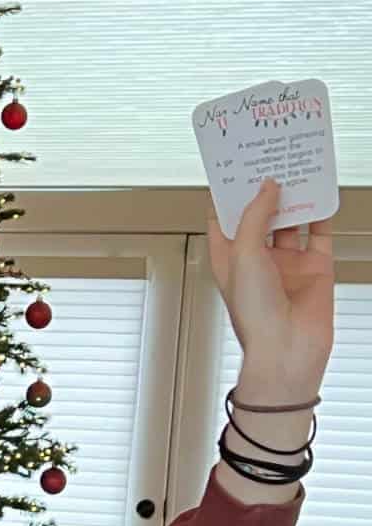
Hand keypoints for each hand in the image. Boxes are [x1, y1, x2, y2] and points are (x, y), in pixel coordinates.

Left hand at [207, 179, 335, 398]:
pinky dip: (322, 210)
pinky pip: (320, 231)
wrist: (288, 347)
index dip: (225, 196)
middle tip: (268, 158)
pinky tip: (323, 189)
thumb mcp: (243, 255)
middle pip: (258, 216)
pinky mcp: (315, 267)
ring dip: (293, 196)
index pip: (222, 222)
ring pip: (290, 220)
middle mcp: (257, 261)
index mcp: (228, 262)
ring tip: (295, 165)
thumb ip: (254, 217)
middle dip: (263, 189)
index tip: (231, 167)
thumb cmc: (255, 314)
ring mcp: (286, 264)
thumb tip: (266, 187)